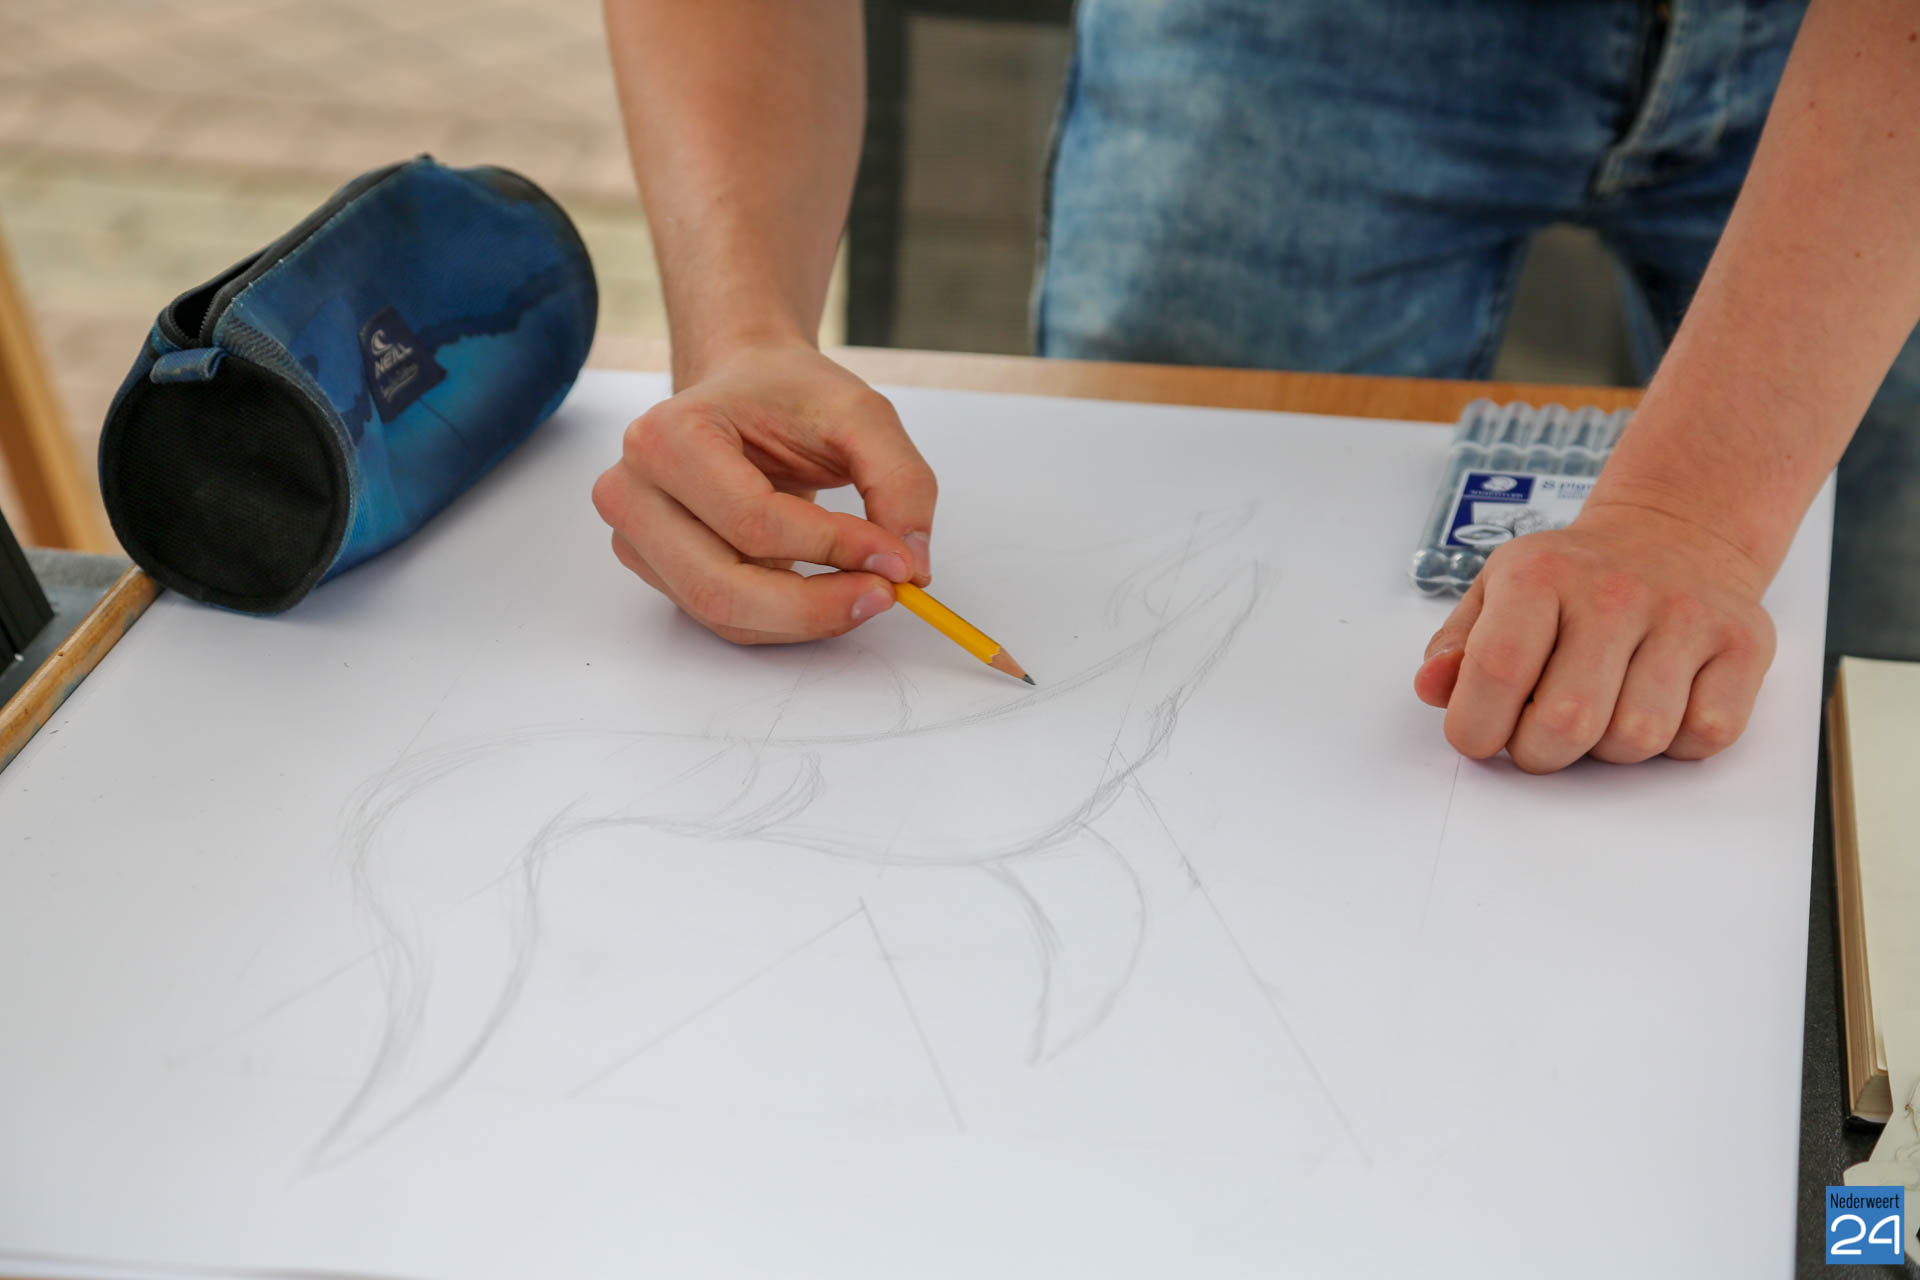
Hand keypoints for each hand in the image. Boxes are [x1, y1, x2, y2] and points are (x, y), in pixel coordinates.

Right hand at [592, 342, 936, 643]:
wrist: (744, 386)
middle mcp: (634, 490)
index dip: (832, 550)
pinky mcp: (656, 570)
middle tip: (884, 595)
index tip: (897, 559)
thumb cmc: (787, 393)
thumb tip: (913, 564)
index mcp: (667, 435)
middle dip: (815, 605)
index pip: (753, 520)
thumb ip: (899, 482)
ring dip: (804, 619)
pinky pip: (725, 620)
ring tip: (863, 590)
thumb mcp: (860, 414)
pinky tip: (826, 591)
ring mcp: (636, 537)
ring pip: (723, 615)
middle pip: (722, 586)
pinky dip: (786, 620)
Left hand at [1412, 503, 1777, 772]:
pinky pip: (1705, 735)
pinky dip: (1676, 742)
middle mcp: (1615, 591)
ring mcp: (1686, 616)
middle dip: (1540, 752)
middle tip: (1540, 732)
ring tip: (1603, 706)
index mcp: (1540, 576)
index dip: (1476, 727)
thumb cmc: (1572, 579)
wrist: (1675, 531)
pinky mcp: (1744, 643)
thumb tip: (1432, 689)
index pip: (1497, 671)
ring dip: (1609, 749)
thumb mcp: (1498, 591)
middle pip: (1568, 724)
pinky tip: (1659, 702)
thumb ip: (1457, 648)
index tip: (1479, 735)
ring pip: (1636, 739)